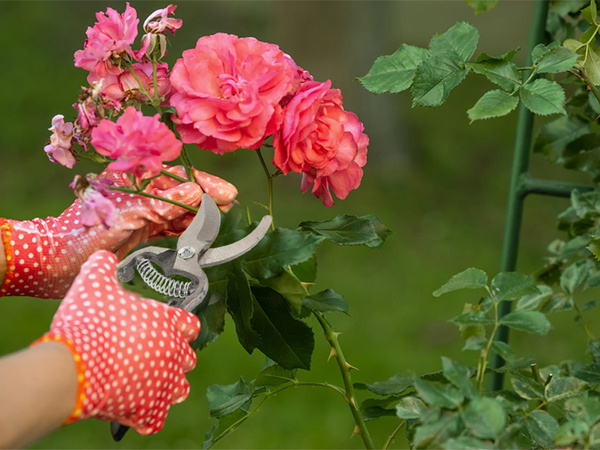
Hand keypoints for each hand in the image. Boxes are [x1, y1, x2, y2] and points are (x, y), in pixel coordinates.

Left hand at [0, 165, 236, 297]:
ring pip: (176, 210)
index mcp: (132, 180)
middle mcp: (138, 192)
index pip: (177, 177)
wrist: (54, 263)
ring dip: (197, 216)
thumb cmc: (83, 237)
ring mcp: (138, 211)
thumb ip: (162, 204)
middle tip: (230, 207)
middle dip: (205, 199)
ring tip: (219, 222)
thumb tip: (197, 191)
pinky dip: (183, 230)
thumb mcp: (126, 219)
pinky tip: (198, 235)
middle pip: (180, 192)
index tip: (228, 194)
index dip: (204, 184)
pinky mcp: (137, 229)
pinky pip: (167, 226)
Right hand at [32, 250, 199, 434]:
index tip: (166, 325)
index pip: (190, 323)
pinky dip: (147, 415)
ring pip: (179, 388)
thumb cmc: (89, 324)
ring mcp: (164, 385)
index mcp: (168, 323)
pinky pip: (155, 419)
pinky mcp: (148, 411)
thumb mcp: (94, 284)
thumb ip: (103, 267)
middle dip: (173, 354)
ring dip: (166, 384)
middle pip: (187, 357)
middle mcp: (174, 354)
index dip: (178, 324)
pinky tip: (133, 408)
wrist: (72, 369)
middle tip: (149, 352)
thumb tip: (104, 258)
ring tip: (146, 380)